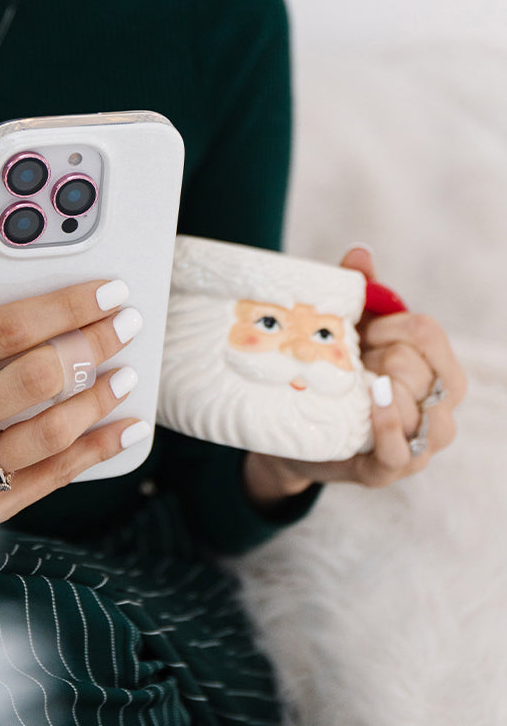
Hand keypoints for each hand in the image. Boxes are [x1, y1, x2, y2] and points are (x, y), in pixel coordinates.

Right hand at [0, 280, 145, 530]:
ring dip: (101, 399)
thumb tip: (53, 291)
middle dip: (94, 345)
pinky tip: (128, 428)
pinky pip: (55, 476)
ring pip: (51, 431)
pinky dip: (99, 449)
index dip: (66, 306)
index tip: (108, 290)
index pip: (6, 328)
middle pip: (36, 378)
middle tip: (125, 326)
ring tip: (127, 375)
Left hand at [244, 247, 466, 504]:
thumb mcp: (344, 329)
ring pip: (424, 414)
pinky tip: (372, 404)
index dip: (393, 326)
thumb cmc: (332, 372)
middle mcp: (435, 407)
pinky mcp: (385, 471)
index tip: (364, 329)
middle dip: (383, 359)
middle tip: (351, 361)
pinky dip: (388, 427)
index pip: (431, 336)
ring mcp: (416, 444)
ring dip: (387, 392)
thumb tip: (359, 253)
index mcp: (432, 368)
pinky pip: (400, 452)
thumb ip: (357, 292)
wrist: (290, 427)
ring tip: (358, 382)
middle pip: (423, 371)